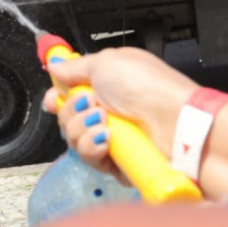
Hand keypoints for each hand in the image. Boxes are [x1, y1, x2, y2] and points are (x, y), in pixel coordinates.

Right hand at [42, 47, 197, 180]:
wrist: (175, 121)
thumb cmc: (144, 85)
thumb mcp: (105, 63)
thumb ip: (75, 67)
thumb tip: (55, 66)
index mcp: (106, 86)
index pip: (71, 95)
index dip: (57, 97)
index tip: (51, 99)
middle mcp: (108, 112)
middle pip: (67, 117)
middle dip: (69, 112)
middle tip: (89, 105)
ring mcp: (113, 139)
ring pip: (74, 139)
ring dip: (80, 129)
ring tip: (103, 123)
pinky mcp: (117, 163)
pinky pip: (89, 159)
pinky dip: (91, 148)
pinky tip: (106, 141)